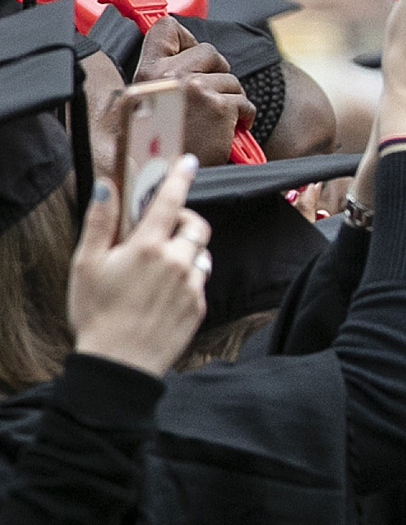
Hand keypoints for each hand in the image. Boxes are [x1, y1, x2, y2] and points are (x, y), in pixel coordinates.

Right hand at [69, 155, 207, 376]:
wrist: (119, 363)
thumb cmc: (96, 313)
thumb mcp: (86, 264)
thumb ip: (100, 222)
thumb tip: (106, 186)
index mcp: (147, 247)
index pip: (169, 200)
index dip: (180, 177)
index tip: (189, 162)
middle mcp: (176, 262)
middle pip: (196, 226)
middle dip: (184, 221)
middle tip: (164, 229)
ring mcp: (191, 285)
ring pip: (201, 254)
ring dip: (187, 252)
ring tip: (160, 267)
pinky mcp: (199, 307)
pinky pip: (200, 282)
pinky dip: (187, 279)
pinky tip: (163, 293)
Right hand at [132, 17, 253, 163]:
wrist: (165, 177)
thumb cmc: (160, 142)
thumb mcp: (147, 101)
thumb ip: (163, 75)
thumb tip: (187, 50)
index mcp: (147, 72)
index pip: (166, 28)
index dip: (186, 36)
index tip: (192, 50)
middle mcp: (169, 75)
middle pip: (210, 52)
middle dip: (218, 72)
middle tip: (210, 94)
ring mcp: (196, 89)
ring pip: (231, 79)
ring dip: (231, 98)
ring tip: (215, 117)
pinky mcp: (219, 107)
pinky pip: (245, 102)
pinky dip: (243, 116)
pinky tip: (229, 129)